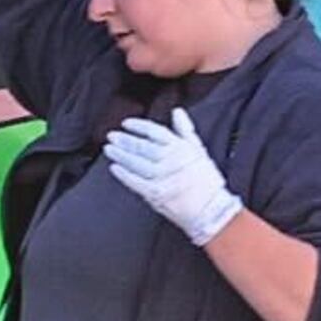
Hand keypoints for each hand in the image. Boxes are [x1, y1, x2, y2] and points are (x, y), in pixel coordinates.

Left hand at [106, 106, 242, 245]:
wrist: (211, 208)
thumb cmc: (206, 180)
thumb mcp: (199, 149)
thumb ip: (185, 130)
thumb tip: (177, 112)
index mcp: (181, 147)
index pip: (155, 131)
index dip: (138, 126)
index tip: (126, 124)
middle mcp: (170, 160)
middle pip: (142, 146)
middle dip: (124, 140)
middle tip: (112, 136)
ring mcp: (162, 177)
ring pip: (136, 162)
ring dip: (120, 155)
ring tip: (109, 149)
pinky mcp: (156, 193)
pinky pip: (136, 181)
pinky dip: (124, 174)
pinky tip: (115, 168)